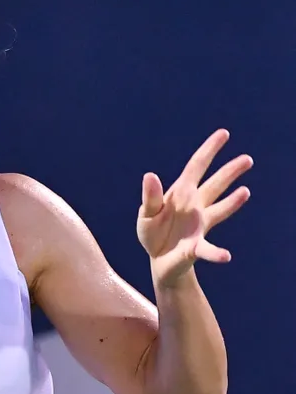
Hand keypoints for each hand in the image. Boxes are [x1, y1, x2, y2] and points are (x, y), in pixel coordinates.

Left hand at [138, 129, 252, 287]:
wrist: (159, 259)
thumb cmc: (153, 233)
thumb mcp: (146, 214)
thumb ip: (150, 197)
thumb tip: (150, 175)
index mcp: (180, 194)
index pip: (196, 167)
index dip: (209, 150)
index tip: (224, 134)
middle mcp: (195, 206)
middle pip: (215, 184)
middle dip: (229, 172)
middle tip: (247, 159)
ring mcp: (199, 224)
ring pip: (220, 208)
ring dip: (233, 201)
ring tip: (247, 191)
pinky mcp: (197, 247)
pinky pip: (208, 249)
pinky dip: (216, 253)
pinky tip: (226, 256)